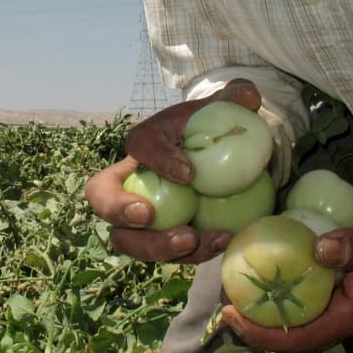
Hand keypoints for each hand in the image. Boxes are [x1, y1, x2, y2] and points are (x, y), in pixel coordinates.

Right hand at [83, 79, 262, 263]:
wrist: (215, 163)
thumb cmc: (210, 134)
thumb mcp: (221, 109)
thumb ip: (234, 98)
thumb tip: (248, 97)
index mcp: (142, 144)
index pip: (138, 147)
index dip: (156, 161)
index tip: (188, 173)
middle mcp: (129, 184)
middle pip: (105, 202)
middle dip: (121, 212)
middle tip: (151, 216)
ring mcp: (139, 220)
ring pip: (130, 241)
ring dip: (157, 245)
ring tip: (193, 240)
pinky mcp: (161, 241)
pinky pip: (167, 255)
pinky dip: (193, 253)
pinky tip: (222, 241)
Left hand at [221, 190, 352, 352]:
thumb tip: (320, 250)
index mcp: (350, 315)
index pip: (300, 338)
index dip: (263, 334)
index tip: (231, 316)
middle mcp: (337, 310)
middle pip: (288, 328)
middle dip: (253, 321)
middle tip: (220, 298)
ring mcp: (332, 294)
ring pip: (289, 307)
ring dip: (259, 300)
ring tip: (228, 280)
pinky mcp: (327, 274)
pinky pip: (296, 283)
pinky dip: (274, 276)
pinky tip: (252, 257)